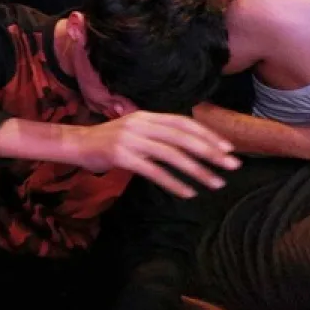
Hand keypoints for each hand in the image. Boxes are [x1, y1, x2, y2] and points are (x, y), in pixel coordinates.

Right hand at [73, 111, 239, 198]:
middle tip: (233, 166)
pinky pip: (154, 171)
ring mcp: (130, 139)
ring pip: (172, 155)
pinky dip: (173, 183)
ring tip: (216, 183)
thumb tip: (189, 143)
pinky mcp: (122, 156)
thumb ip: (157, 132)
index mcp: (146, 115)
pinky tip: (188, 193)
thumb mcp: (134, 129)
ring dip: (197, 171)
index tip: (228, 148)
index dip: (207, 135)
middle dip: (210, 152)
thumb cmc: (109, 140)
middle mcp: (140, 124)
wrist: (77, 144)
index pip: (183, 122)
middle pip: (182, 137)